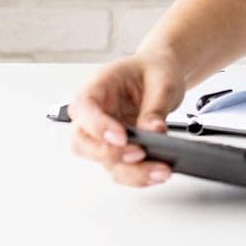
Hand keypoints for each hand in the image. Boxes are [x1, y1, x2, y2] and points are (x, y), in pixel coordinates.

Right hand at [67, 49, 186, 187]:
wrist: (160, 74)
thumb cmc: (153, 70)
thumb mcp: (162, 80)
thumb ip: (156, 106)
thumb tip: (153, 131)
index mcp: (97, 87)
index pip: (85, 109)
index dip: (98, 126)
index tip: (121, 137)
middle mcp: (93, 115)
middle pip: (83, 143)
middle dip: (110, 154)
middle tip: (139, 155)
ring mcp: (102, 136)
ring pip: (103, 162)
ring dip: (130, 172)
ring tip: (160, 171)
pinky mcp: (117, 150)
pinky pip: (120, 169)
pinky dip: (138, 176)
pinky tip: (157, 173)